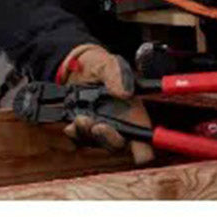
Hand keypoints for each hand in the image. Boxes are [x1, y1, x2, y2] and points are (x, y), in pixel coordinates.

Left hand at [56, 44, 154, 164]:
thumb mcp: (109, 64)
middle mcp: (119, 126)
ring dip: (88, 134)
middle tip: (97, 126)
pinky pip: (78, 140)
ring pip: (96, 144)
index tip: (136, 150)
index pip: (145, 143)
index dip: (144, 152)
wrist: (75, 67)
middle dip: (108, 139)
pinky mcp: (82, 130)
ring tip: (81, 118)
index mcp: (134, 114)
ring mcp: (99, 129)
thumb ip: (118, 75)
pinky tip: (70, 126)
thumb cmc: (99, 66)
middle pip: (118, 146)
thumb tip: (125, 92)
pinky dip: (74, 134)